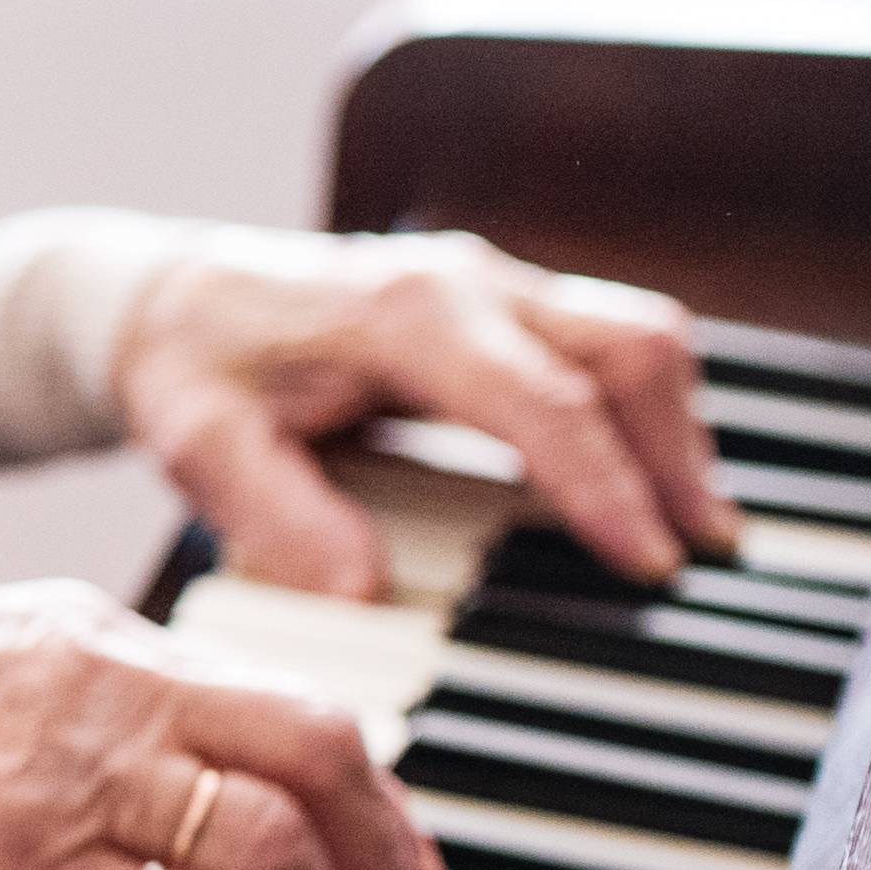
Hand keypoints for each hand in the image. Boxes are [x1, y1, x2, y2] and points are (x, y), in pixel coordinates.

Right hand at [0, 583, 437, 869]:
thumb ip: (86, 717)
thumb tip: (177, 794)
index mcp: (97, 640)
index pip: (289, 702)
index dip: (374, 798)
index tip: (400, 868)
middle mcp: (101, 688)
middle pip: (318, 757)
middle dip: (386, 865)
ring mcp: (58, 773)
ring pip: (267, 844)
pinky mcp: (7, 862)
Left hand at [113, 231, 734, 595]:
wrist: (170, 300)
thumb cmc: (189, 366)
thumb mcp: (199, 446)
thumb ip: (276, 514)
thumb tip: (363, 588)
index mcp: (404, 313)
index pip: (542, 401)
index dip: (606, 484)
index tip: (649, 561)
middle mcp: (465, 281)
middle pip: (626, 347)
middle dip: (678, 450)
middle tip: (701, 551)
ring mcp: (489, 282)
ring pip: (631, 337)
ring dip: (673, 427)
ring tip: (692, 527)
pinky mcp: (497, 303)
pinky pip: (600, 343)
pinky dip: (640, 408)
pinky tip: (645, 477)